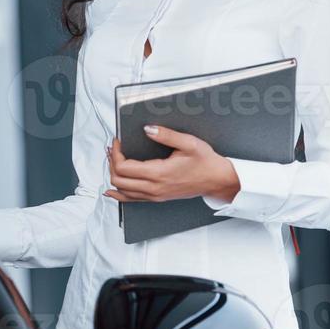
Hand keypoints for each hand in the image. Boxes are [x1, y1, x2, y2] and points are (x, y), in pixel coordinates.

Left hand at [103, 126, 240, 203]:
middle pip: (118, 179)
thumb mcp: (189, 143)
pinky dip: (119, 194)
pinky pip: (131, 200)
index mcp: (158, 173)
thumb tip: (148, 129)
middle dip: (112, 162)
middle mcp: (154, 187)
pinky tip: (112, 190)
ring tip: (113, 160)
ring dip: (114, 175)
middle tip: (114, 149)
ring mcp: (154, 195)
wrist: (218, 180)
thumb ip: (166, 135)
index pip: (124, 167)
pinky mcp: (157, 198)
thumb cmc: (206, 163)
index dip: (116, 153)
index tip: (118, 141)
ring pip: (122, 190)